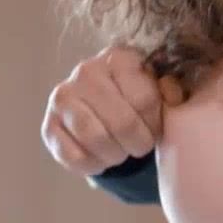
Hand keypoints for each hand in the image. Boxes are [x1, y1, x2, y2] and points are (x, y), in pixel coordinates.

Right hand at [41, 45, 184, 176]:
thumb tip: (173, 95)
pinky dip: (92, 165)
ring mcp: (63, 97)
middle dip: (137, 144)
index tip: (155, 130)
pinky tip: (100, 159)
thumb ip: (171, 92)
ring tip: (120, 153)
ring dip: (114, 155)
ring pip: (95, 138)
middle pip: (121, 122)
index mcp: (119, 57)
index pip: (144, 100)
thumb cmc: (136, 102)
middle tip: (139, 148)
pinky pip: (73, 156)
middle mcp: (86, 71)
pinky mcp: (48, 125)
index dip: (154, 124)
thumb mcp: (159, 92)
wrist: (102, 114)